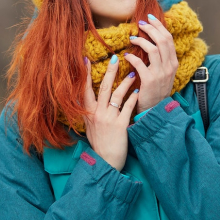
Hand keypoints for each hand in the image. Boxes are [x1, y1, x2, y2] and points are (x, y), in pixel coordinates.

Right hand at [83, 55, 138, 171]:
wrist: (105, 162)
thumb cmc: (98, 144)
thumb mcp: (87, 127)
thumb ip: (87, 112)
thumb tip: (82, 98)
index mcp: (88, 113)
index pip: (85, 89)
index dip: (84, 74)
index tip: (85, 60)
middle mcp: (97, 113)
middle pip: (103, 88)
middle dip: (109, 72)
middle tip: (115, 58)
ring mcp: (109, 119)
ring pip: (117, 95)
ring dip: (125, 83)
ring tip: (133, 74)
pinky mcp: (120, 125)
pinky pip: (128, 108)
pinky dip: (133, 99)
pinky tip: (138, 92)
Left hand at [125, 14, 178, 112]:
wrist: (155, 110)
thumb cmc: (155, 89)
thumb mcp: (163, 73)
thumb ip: (160, 58)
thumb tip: (151, 40)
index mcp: (173, 62)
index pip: (168, 38)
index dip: (159, 26)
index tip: (149, 18)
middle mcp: (169, 66)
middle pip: (163, 40)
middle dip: (151, 28)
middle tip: (140, 24)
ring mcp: (161, 74)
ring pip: (153, 49)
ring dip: (141, 40)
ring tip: (132, 38)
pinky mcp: (149, 81)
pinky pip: (140, 63)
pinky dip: (132, 57)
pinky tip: (126, 56)